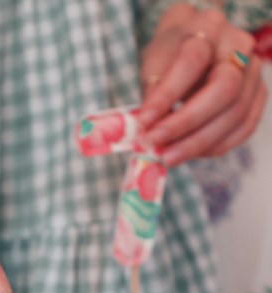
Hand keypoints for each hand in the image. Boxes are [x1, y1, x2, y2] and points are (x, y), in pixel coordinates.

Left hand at [137, 3, 267, 164]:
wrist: (195, 45)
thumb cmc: (171, 55)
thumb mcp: (154, 64)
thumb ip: (153, 94)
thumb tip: (148, 132)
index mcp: (208, 27)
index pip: (192, 60)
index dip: (168, 95)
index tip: (144, 122)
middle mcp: (239, 45)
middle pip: (225, 88)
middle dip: (188, 123)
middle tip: (158, 145)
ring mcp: (253, 71)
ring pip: (236, 113)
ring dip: (199, 142)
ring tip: (169, 156)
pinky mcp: (258, 95)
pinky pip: (244, 128)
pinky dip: (216, 146)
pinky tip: (192, 154)